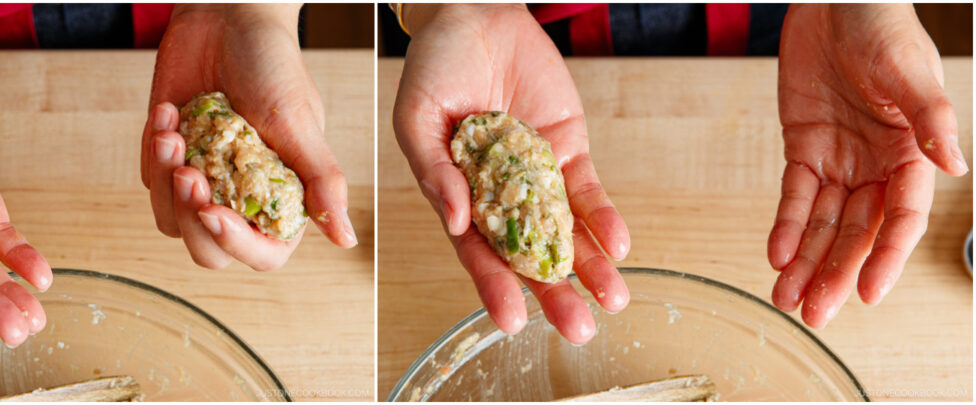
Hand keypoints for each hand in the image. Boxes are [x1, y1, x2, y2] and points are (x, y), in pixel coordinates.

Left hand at [141, 4, 356, 271]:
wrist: (227, 16)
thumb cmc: (271, 62)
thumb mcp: (299, 122)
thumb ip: (322, 180)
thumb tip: (346, 238)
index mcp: (283, 196)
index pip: (264, 253)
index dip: (236, 243)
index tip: (212, 213)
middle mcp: (243, 197)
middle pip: (209, 250)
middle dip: (190, 216)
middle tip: (187, 172)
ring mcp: (204, 181)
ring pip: (171, 221)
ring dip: (165, 180)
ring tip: (173, 130)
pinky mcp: (170, 159)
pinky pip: (151, 180)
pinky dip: (154, 150)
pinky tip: (168, 112)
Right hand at [392, 4, 629, 343]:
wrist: (474, 16)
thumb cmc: (434, 66)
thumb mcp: (416, 117)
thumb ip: (433, 169)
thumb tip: (453, 219)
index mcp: (454, 196)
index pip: (476, 251)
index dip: (493, 286)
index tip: (510, 319)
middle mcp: (497, 195)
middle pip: (528, 254)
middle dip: (554, 292)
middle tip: (578, 329)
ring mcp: (536, 175)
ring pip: (566, 232)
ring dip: (590, 267)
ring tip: (613, 301)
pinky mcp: (567, 150)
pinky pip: (587, 192)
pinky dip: (603, 219)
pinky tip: (617, 245)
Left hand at [769, 4, 967, 327]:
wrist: (835, 2)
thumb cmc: (882, 29)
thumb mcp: (908, 73)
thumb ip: (930, 121)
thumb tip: (953, 167)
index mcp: (912, 153)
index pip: (901, 219)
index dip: (886, 257)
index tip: (870, 293)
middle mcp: (876, 165)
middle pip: (857, 231)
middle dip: (837, 273)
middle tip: (817, 313)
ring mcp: (839, 160)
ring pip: (822, 223)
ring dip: (806, 262)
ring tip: (788, 299)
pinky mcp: (804, 148)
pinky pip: (794, 195)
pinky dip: (784, 226)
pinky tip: (776, 256)